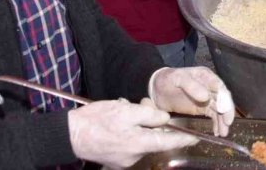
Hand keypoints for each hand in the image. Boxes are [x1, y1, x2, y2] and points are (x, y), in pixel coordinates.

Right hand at [68, 98, 198, 168]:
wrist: (69, 135)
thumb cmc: (97, 120)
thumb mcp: (126, 111)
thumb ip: (149, 115)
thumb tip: (164, 118)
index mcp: (139, 143)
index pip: (168, 142)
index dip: (184, 139)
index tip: (197, 138)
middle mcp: (134, 156)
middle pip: (153, 138)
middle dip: (152, 122)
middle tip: (141, 105)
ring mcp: (123, 160)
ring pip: (140, 139)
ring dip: (137, 125)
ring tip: (123, 110)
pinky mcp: (114, 160)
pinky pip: (129, 143)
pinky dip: (128, 132)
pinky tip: (116, 121)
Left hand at [150, 67, 235, 135]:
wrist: (157, 89)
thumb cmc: (168, 80)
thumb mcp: (177, 78)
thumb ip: (191, 86)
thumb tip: (207, 96)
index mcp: (205, 76)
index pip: (219, 86)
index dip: (224, 98)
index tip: (224, 111)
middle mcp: (210, 86)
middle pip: (223, 99)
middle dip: (226, 112)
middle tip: (227, 125)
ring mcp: (207, 98)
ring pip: (220, 109)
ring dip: (223, 121)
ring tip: (223, 133)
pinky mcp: (203, 108)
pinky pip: (213, 115)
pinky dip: (217, 123)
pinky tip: (217, 132)